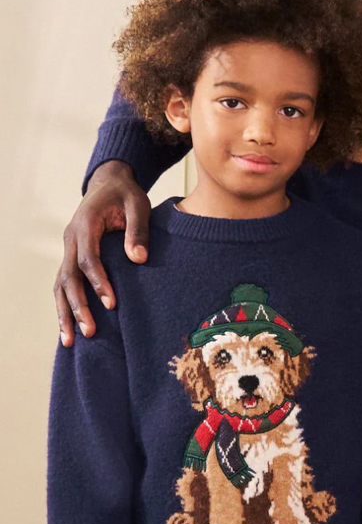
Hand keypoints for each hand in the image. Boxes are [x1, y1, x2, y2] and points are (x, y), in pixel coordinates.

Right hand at [54, 161, 150, 345]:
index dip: (98, 282)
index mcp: (86, 224)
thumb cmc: (126, 193)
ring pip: (60, 284)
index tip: (112, 303)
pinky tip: (69, 327)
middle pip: (68, 277)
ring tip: (70, 341)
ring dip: (65, 312)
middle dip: (77, 306)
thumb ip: (137, 230)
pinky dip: (64, 304)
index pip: (88, 259)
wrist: (109, 182)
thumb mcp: (138, 204)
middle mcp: (71, 238)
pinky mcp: (72, 255)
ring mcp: (68, 248)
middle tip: (90, 331)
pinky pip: (64, 283)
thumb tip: (139, 259)